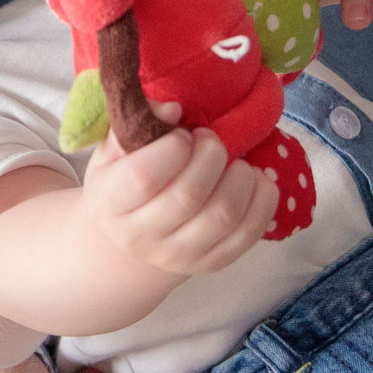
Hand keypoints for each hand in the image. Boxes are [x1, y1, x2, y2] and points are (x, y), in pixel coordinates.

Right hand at [83, 101, 277, 277]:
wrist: (133, 237)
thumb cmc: (124, 181)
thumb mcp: (115, 150)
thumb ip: (138, 122)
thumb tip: (173, 109)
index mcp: (109, 204)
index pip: (142, 178)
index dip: (171, 149)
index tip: (182, 135)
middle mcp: (140, 238)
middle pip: (187, 197)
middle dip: (210, 156)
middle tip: (210, 139)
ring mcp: (179, 256)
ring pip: (222, 215)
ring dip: (239, 177)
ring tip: (234, 160)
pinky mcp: (213, 263)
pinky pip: (249, 233)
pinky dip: (262, 200)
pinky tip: (254, 180)